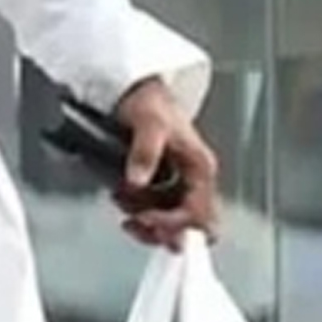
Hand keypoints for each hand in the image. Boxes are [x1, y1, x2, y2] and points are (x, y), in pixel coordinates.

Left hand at [112, 77, 219, 250]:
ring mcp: (179, 183)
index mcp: (200, 167)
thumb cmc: (149, 102)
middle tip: (133, 221)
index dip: (172, 223)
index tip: (144, 218)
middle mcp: (194, 179)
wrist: (137, 92)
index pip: (199, 213)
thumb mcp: (148, 122)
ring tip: (122, 202)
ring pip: (173, 222)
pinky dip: (138, 211)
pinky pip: (157, 211)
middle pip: (191, 225)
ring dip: (145, 220)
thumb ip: (144, 151)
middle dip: (161, 230)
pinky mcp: (164, 185)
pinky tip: (122, 199)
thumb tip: (138, 181)